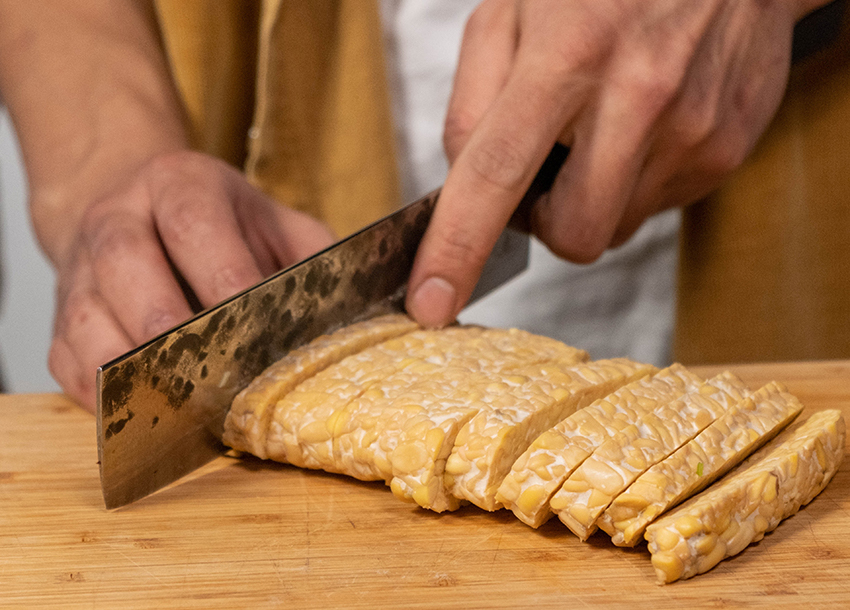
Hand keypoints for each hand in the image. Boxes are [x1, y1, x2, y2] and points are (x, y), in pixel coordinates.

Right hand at [49, 151, 335, 410]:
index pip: (192, 221)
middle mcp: (118, 218)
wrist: (141, 211)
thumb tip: (349, 317)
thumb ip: (312, 260)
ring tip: (175, 404)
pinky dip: (103, 396)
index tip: (252, 325)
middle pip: (126, 264)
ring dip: (131, 368)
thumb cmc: (224, 227)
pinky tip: (142, 414)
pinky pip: (68, 362)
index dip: (221, 274)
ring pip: (87, 319)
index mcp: (179, 183)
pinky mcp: (62, 318)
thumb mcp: (277, 225)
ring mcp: (81, 269)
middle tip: (209, 373)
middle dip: (168, 323)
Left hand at [406, 0, 822, 326]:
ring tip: (602, 127)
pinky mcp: (726, 149)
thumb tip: (463, 179)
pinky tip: (644, 124)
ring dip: (593, 197)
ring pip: (616, 227)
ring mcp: (692, 130)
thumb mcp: (512, 6)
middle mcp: (637, 97)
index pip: (496, 176)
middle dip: (547, 223)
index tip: (432, 304)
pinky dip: (635, 181)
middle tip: (548, 168)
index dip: (457, 249)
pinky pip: (659, 206)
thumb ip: (473, 96)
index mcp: (568, 55)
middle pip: (572, 235)